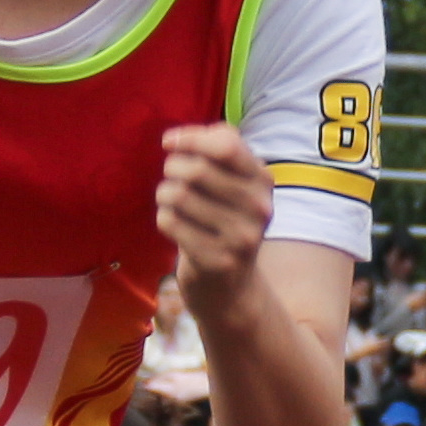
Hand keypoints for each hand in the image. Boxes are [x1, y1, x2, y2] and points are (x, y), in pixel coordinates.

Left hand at [152, 124, 272, 288]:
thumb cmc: (223, 220)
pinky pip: (170, 222)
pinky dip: (163, 218)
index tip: (169, 142)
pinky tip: (174, 224)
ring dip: (164, 194)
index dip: (191, 138)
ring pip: (178, 195)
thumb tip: (180, 138)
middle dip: (171, 168)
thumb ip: (216, 149)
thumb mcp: (234, 183)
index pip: (226, 145)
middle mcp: (258, 209)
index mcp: (262, 181)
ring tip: (170, 201)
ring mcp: (240, 238)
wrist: (231, 286)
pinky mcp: (216, 261)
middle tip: (170, 177)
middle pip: (196, 170)